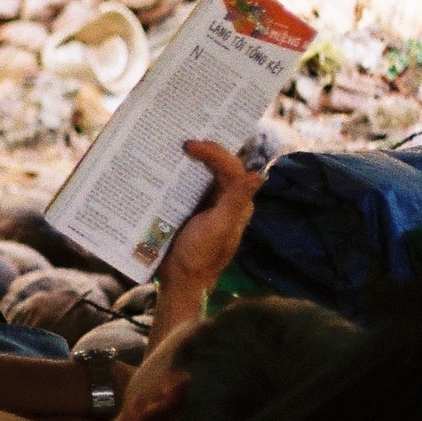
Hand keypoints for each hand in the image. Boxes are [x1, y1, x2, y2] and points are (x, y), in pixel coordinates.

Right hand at [158, 139, 261, 297]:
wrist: (180, 281)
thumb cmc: (201, 256)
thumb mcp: (219, 228)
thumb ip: (236, 201)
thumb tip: (259, 174)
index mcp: (237, 203)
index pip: (231, 167)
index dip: (213, 151)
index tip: (188, 145)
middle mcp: (225, 200)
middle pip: (219, 166)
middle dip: (203, 149)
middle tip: (179, 139)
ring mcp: (207, 205)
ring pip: (202, 174)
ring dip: (188, 161)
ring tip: (170, 147)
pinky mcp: (190, 210)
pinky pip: (187, 186)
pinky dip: (177, 175)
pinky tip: (162, 169)